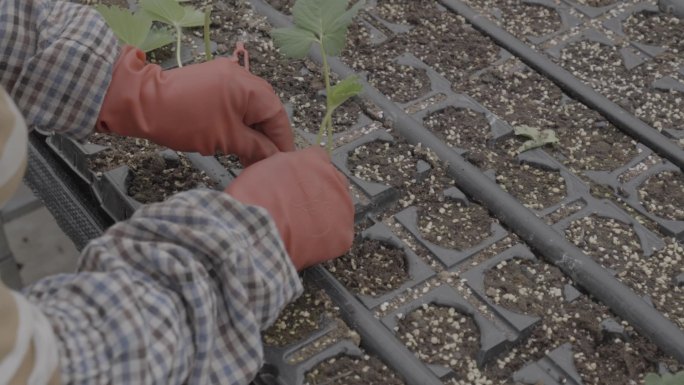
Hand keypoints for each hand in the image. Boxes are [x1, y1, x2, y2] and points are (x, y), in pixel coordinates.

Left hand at [97, 45, 293, 164]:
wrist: (142, 103)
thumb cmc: (186, 120)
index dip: (282, 142)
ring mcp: (227, 76)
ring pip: (250, 108)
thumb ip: (256, 147)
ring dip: (252, 132)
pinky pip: (235, 103)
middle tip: (265, 164)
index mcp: (251, 87)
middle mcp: (243, 76)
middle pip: (266, 111)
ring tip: (249, 157)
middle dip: (267, 138)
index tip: (284, 163)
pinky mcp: (213, 81)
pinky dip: (238, 123)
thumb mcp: (227, 139)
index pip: (278, 116)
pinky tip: (235, 142)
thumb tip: (273, 157)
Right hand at [225, 147, 353, 269]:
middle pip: (332, 184)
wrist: (258, 230)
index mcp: (314, 160)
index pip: (318, 159)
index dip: (306, 174)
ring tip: (302, 229)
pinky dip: (326, 241)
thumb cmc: (255, 198)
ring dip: (324, 217)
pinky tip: (308, 243)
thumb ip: (286, 166)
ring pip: (339, 210)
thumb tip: (289, 175)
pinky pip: (338, 236)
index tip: (297, 184)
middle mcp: (334, 180)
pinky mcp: (344, 235)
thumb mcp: (265, 167)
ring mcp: (343, 208)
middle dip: (318, 195)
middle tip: (300, 209)